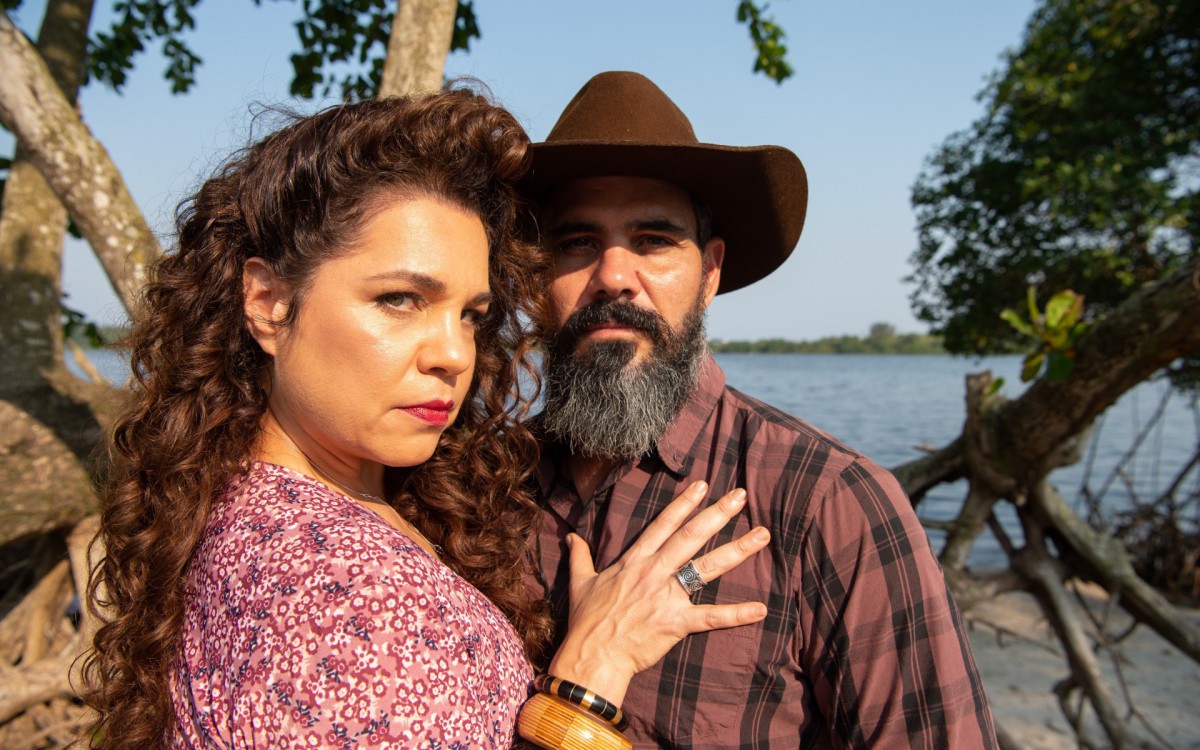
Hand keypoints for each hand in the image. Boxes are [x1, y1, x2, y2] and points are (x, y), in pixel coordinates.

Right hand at [547, 481, 769, 705]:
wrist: (593, 655)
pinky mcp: (677, 623)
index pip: (664, 524)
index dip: (684, 503)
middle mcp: (654, 572)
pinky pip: (711, 617)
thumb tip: (569, 537)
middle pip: (692, 536)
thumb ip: (580, 556)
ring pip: (708, 568)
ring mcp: (667, 596)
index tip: (703, 485)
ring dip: (738, 550)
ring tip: (762, 536)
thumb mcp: (581, 582)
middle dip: (718, 514)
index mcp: (634, 560)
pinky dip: (737, 615)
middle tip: (741, 496)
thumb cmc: (587, 621)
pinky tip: (760, 610)